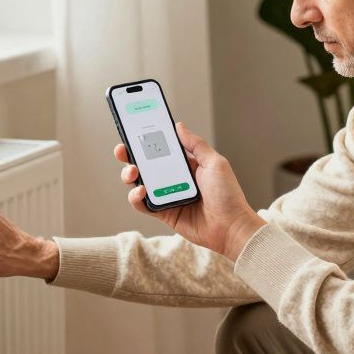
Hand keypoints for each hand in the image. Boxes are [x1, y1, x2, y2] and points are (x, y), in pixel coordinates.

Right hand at [117, 122, 265, 260]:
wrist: (231, 226)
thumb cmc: (228, 195)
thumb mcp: (215, 162)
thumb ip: (195, 144)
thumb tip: (179, 126)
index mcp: (186, 164)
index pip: (161, 149)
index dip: (146, 141)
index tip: (133, 132)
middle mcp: (174, 179)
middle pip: (146, 164)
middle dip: (130, 156)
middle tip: (123, 150)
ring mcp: (167, 195)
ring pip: (140, 182)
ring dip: (130, 175)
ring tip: (133, 171)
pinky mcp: (164, 213)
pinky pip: (143, 204)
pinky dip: (136, 197)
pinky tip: (140, 190)